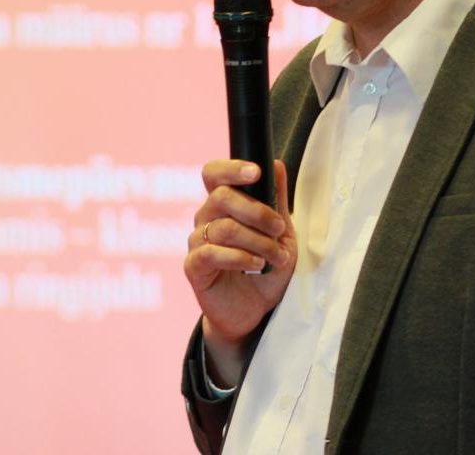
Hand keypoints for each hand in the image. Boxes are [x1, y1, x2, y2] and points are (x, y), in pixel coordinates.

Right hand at [184, 158, 295, 385]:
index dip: (231, 168)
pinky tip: (256, 264)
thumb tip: (277, 164)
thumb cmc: (267, 266)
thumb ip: (276, 199)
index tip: (256, 172)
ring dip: (257, 240)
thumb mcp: (281, 232)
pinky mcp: (193, 267)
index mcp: (224, 203)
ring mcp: (197, 241)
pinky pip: (210, 253)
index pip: (214, 173)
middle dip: (256, 211)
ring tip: (276, 257)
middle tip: (279, 229)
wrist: (256, 309)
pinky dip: (239, 257)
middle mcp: (206, 217)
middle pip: (221, 197)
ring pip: (224, 227)